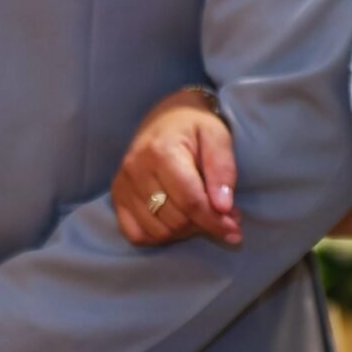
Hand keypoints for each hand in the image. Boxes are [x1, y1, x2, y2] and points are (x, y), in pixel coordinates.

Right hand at [113, 88, 241, 246]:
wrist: (167, 115)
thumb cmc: (196, 125)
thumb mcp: (218, 137)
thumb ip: (223, 170)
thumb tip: (223, 208)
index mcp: (161, 152)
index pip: (190, 201)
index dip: (214, 221)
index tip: (234, 230)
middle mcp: (136, 170)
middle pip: (175, 219)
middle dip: (204, 224)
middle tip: (225, 215)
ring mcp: (123, 185)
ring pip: (158, 231)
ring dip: (185, 231)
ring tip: (202, 214)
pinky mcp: (117, 196)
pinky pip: (137, 234)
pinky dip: (160, 235)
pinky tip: (178, 222)